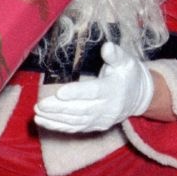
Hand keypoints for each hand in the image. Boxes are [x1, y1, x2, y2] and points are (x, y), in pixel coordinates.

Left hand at [33, 41, 153, 133]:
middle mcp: (108, 108)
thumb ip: (115, 55)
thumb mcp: (126, 61)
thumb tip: (106, 47)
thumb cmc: (128, 74)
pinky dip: (59, 126)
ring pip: (76, 121)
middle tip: (40, 105)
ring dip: (55, 119)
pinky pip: (76, 128)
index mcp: (113, 90)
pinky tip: (43, 122)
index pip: (93, 92)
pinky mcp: (96, 126)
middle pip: (81, 110)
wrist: (138, 97)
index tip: (59, 92)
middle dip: (59, 109)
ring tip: (38, 113)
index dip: (76, 93)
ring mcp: (101, 120)